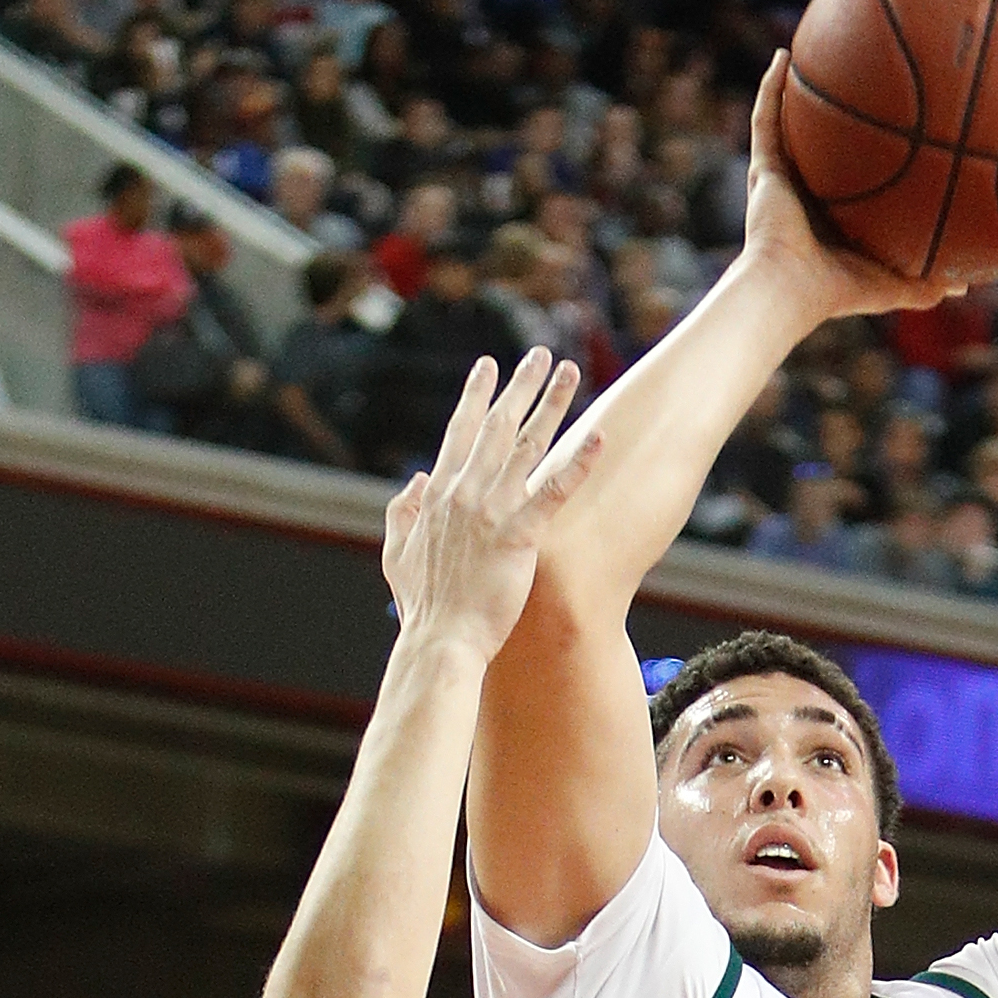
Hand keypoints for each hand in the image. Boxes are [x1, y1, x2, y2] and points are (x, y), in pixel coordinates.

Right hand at [381, 347, 595, 662]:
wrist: (440, 642)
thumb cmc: (423, 607)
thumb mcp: (397, 555)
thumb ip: (402, 514)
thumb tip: (414, 482)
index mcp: (437, 496)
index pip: (460, 434)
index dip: (476, 397)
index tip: (489, 367)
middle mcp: (465, 494)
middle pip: (497, 427)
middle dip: (519, 387)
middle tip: (540, 355)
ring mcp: (492, 513)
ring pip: (526, 446)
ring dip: (550, 405)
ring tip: (570, 372)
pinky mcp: (519, 537)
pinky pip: (554, 492)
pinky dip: (578, 463)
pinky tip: (600, 436)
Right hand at [743, 52, 973, 338]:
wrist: (790, 289)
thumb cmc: (837, 291)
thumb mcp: (893, 282)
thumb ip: (926, 282)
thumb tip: (969, 285)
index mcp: (831, 218)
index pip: (849, 179)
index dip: (865, 154)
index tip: (890, 124)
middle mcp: (805, 195)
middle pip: (820, 146)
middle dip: (832, 118)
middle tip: (856, 77)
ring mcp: (781, 181)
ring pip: (788, 126)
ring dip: (797, 93)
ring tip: (813, 54)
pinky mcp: (763, 172)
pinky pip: (766, 121)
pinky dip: (771, 89)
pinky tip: (783, 56)